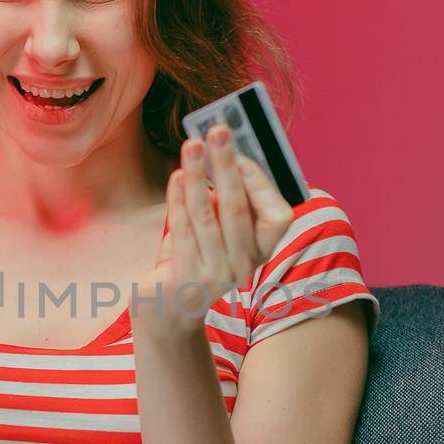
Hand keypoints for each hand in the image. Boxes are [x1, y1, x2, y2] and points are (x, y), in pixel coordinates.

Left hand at [131, 124, 294, 337]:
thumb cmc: (195, 259)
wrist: (167, 312)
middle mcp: (244, 266)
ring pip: (207, 215)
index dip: (260, 184)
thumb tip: (223, 151)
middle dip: (227, 165)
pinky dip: (178, 198)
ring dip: (199, 174)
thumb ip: (225, 201)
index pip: (277, 216)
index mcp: (261, 252)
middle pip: (239, 208)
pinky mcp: (186, 281)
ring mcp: (216, 276)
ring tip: (192, 144)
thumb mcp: (218, 231)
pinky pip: (183, 230)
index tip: (242, 154)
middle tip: (219, 130)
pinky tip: (177, 175)